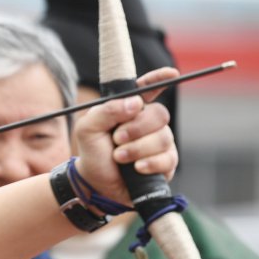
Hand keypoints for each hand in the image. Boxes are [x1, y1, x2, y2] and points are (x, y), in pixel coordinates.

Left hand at [74, 69, 177, 205]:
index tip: (170, 73)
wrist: (96, 185)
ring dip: (137, 149)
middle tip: (117, 139)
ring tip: (119, 157)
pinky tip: (136, 168)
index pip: (147, 89)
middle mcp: (148, 123)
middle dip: (137, 128)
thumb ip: (106, 111)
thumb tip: (135, 103)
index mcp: (129, 110)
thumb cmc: (93, 154)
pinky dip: (149, 163)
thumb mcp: (87, 129)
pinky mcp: (166, 162)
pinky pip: (168, 158)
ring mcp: (159, 142)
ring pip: (163, 137)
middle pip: (159, 114)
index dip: (159, 79)